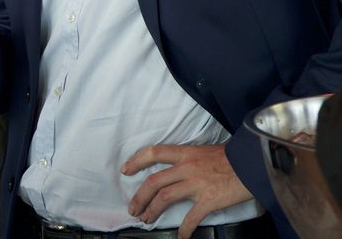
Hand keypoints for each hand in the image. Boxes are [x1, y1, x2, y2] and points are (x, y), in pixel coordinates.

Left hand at [124, 143, 253, 237]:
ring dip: (152, 210)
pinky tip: (181, 236)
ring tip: (146, 219)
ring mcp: (196, 184)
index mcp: (185, 154)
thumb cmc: (232, 158)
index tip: (126, 170)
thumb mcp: (205, 151)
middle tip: (133, 208)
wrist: (254, 163)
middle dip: (139, 196)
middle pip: (153, 182)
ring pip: (164, 198)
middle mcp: (187, 168)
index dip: (136, 161)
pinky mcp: (209, 200)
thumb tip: (176, 168)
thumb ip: (188, 159)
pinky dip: (184, 229)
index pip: (153, 153)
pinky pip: (191, 217)